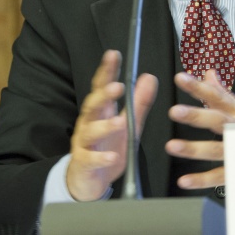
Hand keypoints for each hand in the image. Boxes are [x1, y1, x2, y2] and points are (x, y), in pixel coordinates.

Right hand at [66, 50, 157, 200]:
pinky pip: (90, 159)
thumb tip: (150, 77)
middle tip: (118, 87)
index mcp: (101, 110)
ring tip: (119, 123)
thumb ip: (139, 102)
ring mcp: (84, 142)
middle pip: (93, 104)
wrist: (89, 179)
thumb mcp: (129, 124)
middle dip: (104, 95)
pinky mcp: (84, 162)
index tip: (114, 54)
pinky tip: (112, 156)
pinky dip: (101, 158)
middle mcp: (89, 122)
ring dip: (104, 126)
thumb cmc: (109, 146)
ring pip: (90, 131)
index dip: (107, 70)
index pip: (102, 86)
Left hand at [165, 69, 234, 189]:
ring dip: (193, 149)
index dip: (198, 87)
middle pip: (218, 121)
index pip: (217, 96)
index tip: (180, 78)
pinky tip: (184, 180)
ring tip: (171, 146)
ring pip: (216, 149)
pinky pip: (219, 177)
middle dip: (196, 116)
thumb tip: (208, 73)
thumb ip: (222, 94)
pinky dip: (201, 180)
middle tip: (175, 111)